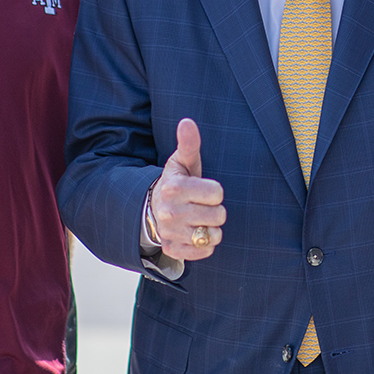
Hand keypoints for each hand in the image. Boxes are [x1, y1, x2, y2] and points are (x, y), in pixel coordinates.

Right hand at [149, 118, 225, 260]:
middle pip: (219, 215)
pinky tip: (194, 233)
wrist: (153, 209)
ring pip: (214, 235)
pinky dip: (205, 245)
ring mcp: (171, 233)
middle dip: (214, 210)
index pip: (217, 193)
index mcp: (174, 188)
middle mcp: (170, 212)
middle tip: (200, 205)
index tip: (202, 189)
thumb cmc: (177, 182)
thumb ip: (189, 143)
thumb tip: (187, 121)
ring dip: (211, 228)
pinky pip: (205, 252)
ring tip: (198, 219)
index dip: (214, 191)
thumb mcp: (182, 162)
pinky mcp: (173, 250)